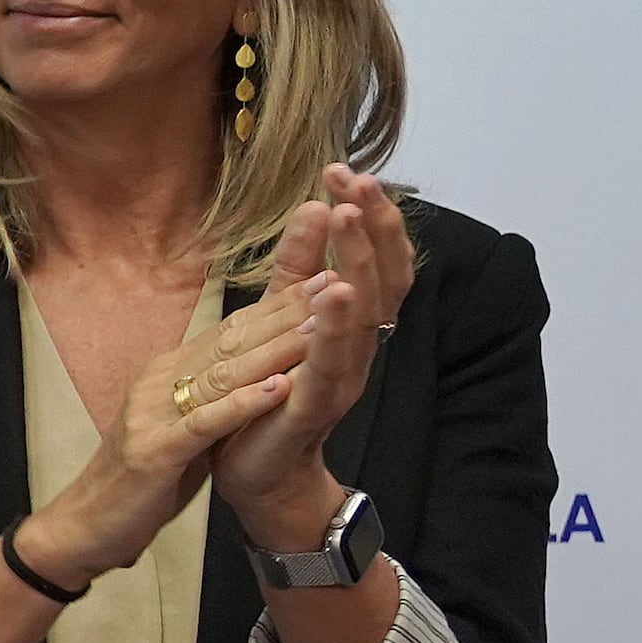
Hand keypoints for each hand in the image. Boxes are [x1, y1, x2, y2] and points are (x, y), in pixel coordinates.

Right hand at [25, 284, 308, 582]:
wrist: (83, 526)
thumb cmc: (139, 480)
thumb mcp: (182, 428)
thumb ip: (210, 397)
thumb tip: (254, 371)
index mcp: (167, 374)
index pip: (229, 331)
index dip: (277, 304)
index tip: (322, 279)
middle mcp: (158, 383)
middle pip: (231, 341)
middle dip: (285, 312)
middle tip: (332, 282)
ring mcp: (153, 415)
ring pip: (223, 374)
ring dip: (275, 349)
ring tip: (320, 325)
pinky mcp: (154, 453)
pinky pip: (205, 423)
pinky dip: (244, 404)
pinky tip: (280, 387)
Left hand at [212, 163, 415, 530]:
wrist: (260, 472)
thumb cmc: (272, 393)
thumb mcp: (281, 317)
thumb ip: (298, 267)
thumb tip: (315, 206)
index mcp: (351, 325)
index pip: (377, 262)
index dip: (370, 217)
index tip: (348, 170)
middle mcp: (359, 348)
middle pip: (380, 280)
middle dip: (371, 227)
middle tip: (357, 180)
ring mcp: (341, 378)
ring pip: (362, 316)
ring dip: (358, 264)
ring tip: (350, 219)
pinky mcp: (314, 406)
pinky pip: (329, 364)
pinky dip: (332, 328)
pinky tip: (332, 295)